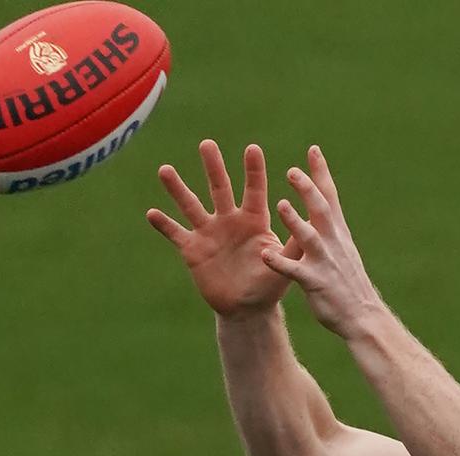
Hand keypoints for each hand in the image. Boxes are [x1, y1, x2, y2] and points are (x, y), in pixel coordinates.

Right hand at [146, 140, 301, 317]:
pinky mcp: (192, 249)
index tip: (253, 148)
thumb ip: (295, 244)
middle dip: (213, 166)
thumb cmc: (270, 284)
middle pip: (219, 188)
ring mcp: (209, 233)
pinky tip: (151, 212)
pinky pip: (175, 234)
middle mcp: (229, 220)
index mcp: (254, 221)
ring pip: (191, 205)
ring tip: (165, 170)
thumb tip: (309, 224)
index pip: (254, 190)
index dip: (253, 171)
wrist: (247, 308)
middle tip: (207, 144)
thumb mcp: (286, 264)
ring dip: (178, 189)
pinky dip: (163, 225)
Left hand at [261, 146, 386, 337]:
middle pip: (321, 209)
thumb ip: (332, 227)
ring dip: (295, 221)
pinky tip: (264, 255)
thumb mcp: (343, 248)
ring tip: (280, 206)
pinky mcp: (314, 282)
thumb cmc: (348, 281)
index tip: (313, 149)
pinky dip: (278, 262)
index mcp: (338, 232)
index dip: (321, 173)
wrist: (363, 315)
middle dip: (308, 189)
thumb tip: (324, 207)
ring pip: (309, 237)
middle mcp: (333, 242)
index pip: (330, 196)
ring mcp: (324, 261)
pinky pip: (293, 271)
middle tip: (292, 171)